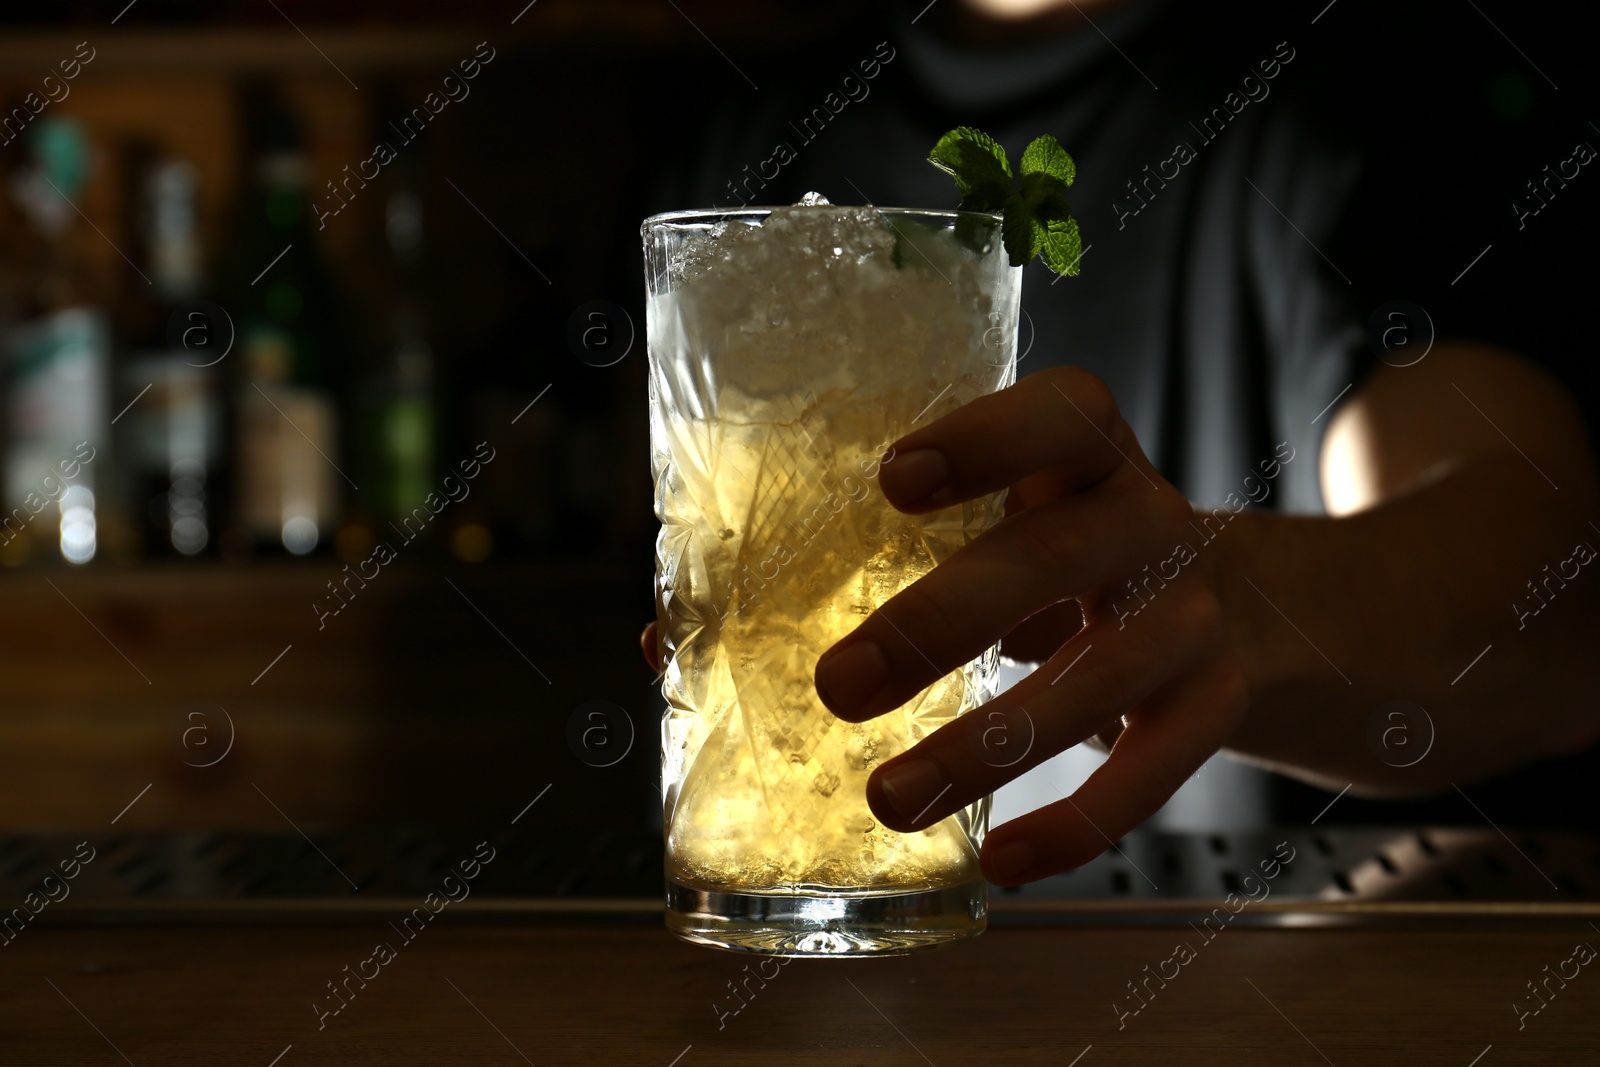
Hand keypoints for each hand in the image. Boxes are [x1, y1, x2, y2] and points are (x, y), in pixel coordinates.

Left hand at [813, 367, 1247, 885]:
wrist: (1229, 601)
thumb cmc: (1070, 550)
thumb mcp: (1020, 512)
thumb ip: (914, 544)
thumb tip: (719, 634)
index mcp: (1092, 453)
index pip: (1061, 416)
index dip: (985, 440)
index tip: (892, 480)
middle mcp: (1152, 520)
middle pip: (1054, 558)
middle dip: (938, 622)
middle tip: (837, 684)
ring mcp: (1192, 615)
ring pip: (1097, 680)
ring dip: (986, 747)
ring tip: (889, 799)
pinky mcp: (1213, 704)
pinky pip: (1151, 773)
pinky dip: (1077, 824)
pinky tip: (1002, 859)